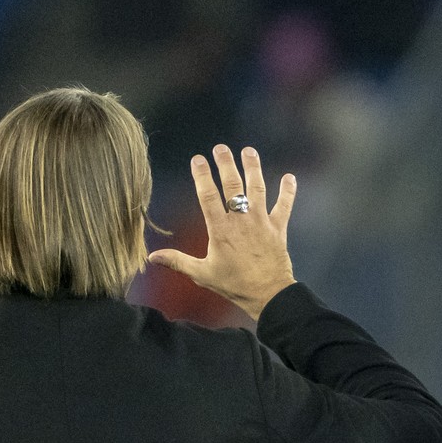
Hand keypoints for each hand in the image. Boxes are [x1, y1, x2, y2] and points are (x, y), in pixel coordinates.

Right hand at [148, 145, 296, 319]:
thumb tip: (152, 256)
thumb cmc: (234, 284)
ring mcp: (261, 222)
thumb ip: (178, 261)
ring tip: (249, 151)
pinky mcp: (278, 228)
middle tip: (221, 148)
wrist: (267, 294)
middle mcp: (241, 221)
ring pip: (257, 189)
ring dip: (253, 168)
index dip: (202, 176)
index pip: (208, 196)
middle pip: (233, 186)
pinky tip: (289, 177)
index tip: (197, 159)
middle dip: (226, 164)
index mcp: (221, 230)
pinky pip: (284, 206)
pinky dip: (287, 192)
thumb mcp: (202, 273)